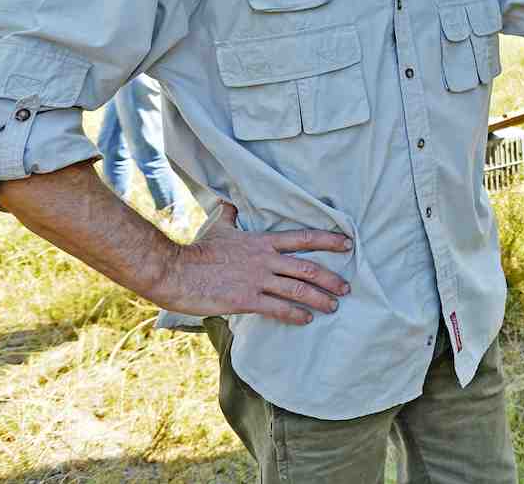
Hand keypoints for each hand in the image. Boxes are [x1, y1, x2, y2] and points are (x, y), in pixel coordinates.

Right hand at [150, 203, 352, 325]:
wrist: (176, 270)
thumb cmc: (198, 251)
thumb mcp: (219, 229)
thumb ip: (230, 216)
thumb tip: (230, 203)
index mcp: (262, 242)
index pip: (303, 238)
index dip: (328, 240)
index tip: (348, 243)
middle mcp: (265, 260)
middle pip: (307, 267)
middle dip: (331, 278)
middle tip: (347, 287)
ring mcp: (257, 280)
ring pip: (297, 289)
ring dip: (319, 299)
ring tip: (332, 306)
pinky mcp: (246, 300)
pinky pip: (277, 308)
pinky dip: (295, 314)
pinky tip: (305, 319)